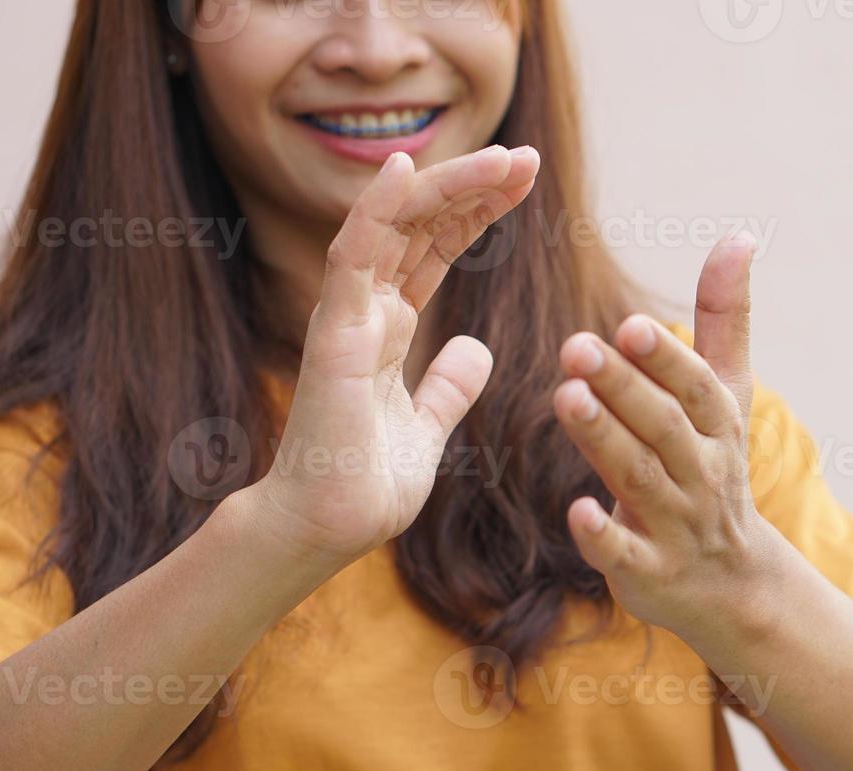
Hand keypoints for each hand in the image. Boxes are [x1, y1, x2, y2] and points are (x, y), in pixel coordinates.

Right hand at [254, 144, 539, 569]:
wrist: (327, 530)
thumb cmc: (366, 483)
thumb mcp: (428, 426)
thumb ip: (448, 385)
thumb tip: (476, 348)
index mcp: (387, 328)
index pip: (433, 250)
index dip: (474, 212)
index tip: (522, 183)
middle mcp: (365, 311)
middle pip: (420, 227)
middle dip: (472, 188)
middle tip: (525, 159)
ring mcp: (346, 317)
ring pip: (393, 227)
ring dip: (445, 187)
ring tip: (502, 159)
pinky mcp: (333, 334)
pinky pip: (351, 256)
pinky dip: (375, 210)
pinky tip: (405, 167)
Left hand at [552, 232, 781, 645]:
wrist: (732, 583)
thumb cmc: (714, 469)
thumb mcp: (727, 396)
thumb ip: (724, 319)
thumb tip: (740, 235)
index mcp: (716, 426)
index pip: (695, 388)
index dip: (666, 359)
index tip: (629, 325)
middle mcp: (700, 472)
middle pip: (662, 427)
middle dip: (623, 389)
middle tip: (575, 348)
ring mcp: (675, 523)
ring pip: (638, 479)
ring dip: (604, 440)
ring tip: (565, 399)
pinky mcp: (648, 570)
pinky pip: (625, 553)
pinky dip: (603, 535)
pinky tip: (577, 510)